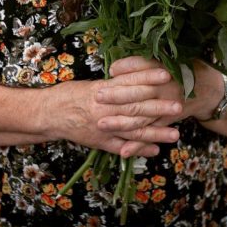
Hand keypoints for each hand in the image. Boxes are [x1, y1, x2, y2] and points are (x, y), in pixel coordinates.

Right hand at [53, 64, 181, 157]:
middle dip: (158, 107)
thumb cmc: (69, 95)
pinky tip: (154, 151)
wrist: (48, 114)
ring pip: (132, 130)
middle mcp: (103, 109)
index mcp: (101, 90)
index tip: (167, 75)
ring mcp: (102, 127)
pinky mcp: (99, 141)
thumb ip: (113, 84)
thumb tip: (135, 79)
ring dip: (155, 133)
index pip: (129, 82)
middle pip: (135, 107)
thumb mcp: (91, 84)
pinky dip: (138, 149)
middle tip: (178, 106)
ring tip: (175, 135)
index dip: (148, 79)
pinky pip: (121, 146)